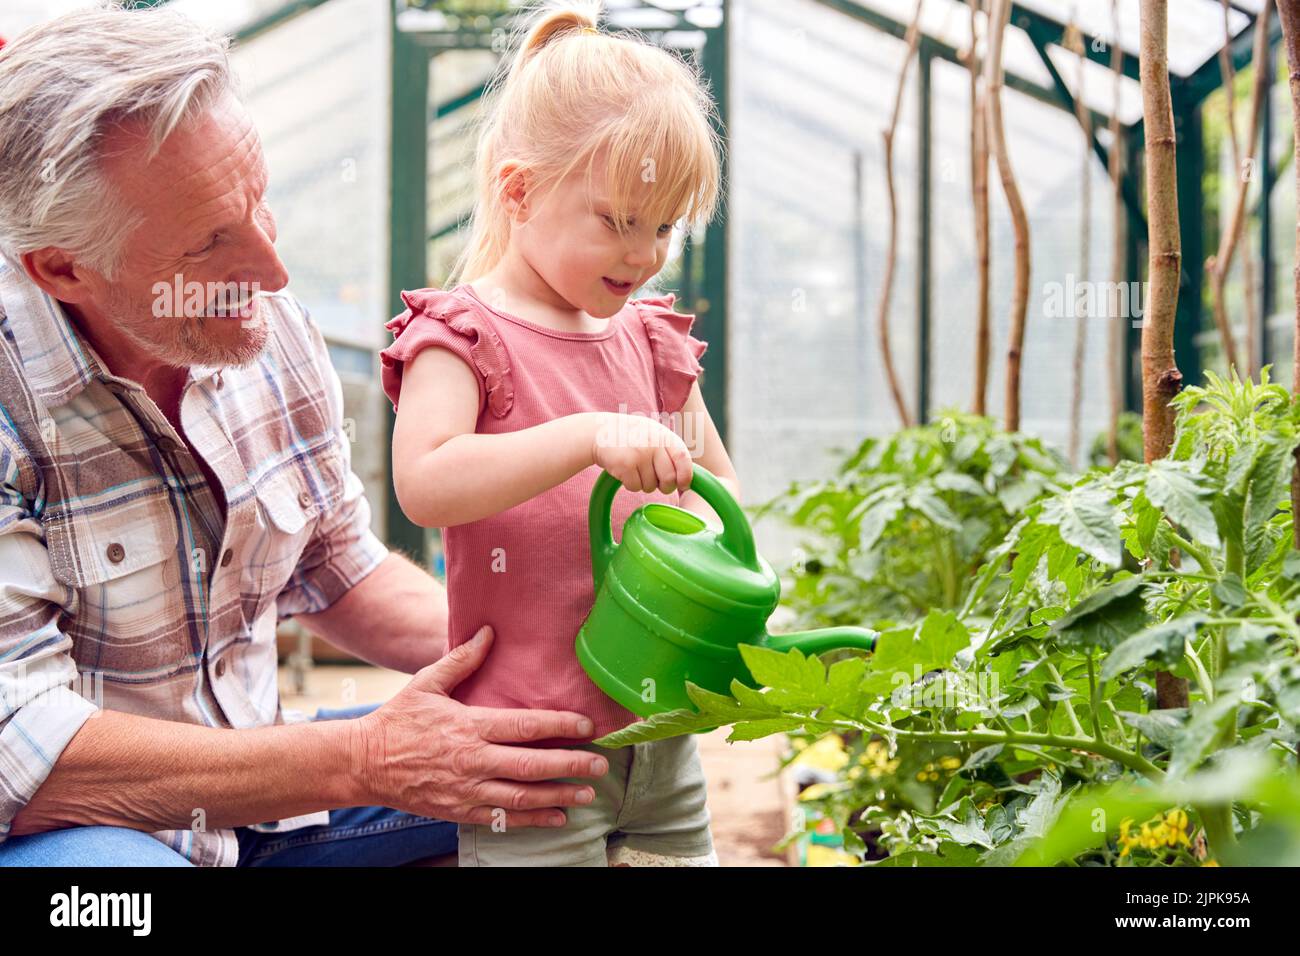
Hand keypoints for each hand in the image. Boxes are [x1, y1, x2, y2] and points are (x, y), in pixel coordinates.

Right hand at [352, 626, 606, 827]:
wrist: (363, 763)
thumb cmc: (398, 719)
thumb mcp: (427, 683)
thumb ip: (462, 659)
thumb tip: (488, 631)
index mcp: (470, 726)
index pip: (525, 725)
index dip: (560, 725)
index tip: (587, 726)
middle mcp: (473, 760)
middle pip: (532, 765)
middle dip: (570, 765)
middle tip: (600, 765)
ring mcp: (468, 790)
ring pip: (522, 797)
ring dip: (559, 796)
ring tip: (587, 794)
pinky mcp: (460, 811)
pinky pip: (503, 819)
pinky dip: (533, 821)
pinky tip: (557, 818)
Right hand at [589, 412, 692, 493]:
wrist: (599, 432)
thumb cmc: (631, 437)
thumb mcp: (653, 435)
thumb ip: (670, 451)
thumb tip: (687, 479)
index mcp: (664, 436)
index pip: (683, 458)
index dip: (686, 476)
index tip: (683, 484)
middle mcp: (653, 444)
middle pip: (669, 478)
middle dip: (665, 487)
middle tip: (658, 484)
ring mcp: (639, 454)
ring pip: (651, 486)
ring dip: (644, 484)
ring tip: (636, 470)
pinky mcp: (625, 465)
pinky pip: (635, 487)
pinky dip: (630, 485)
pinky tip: (625, 472)